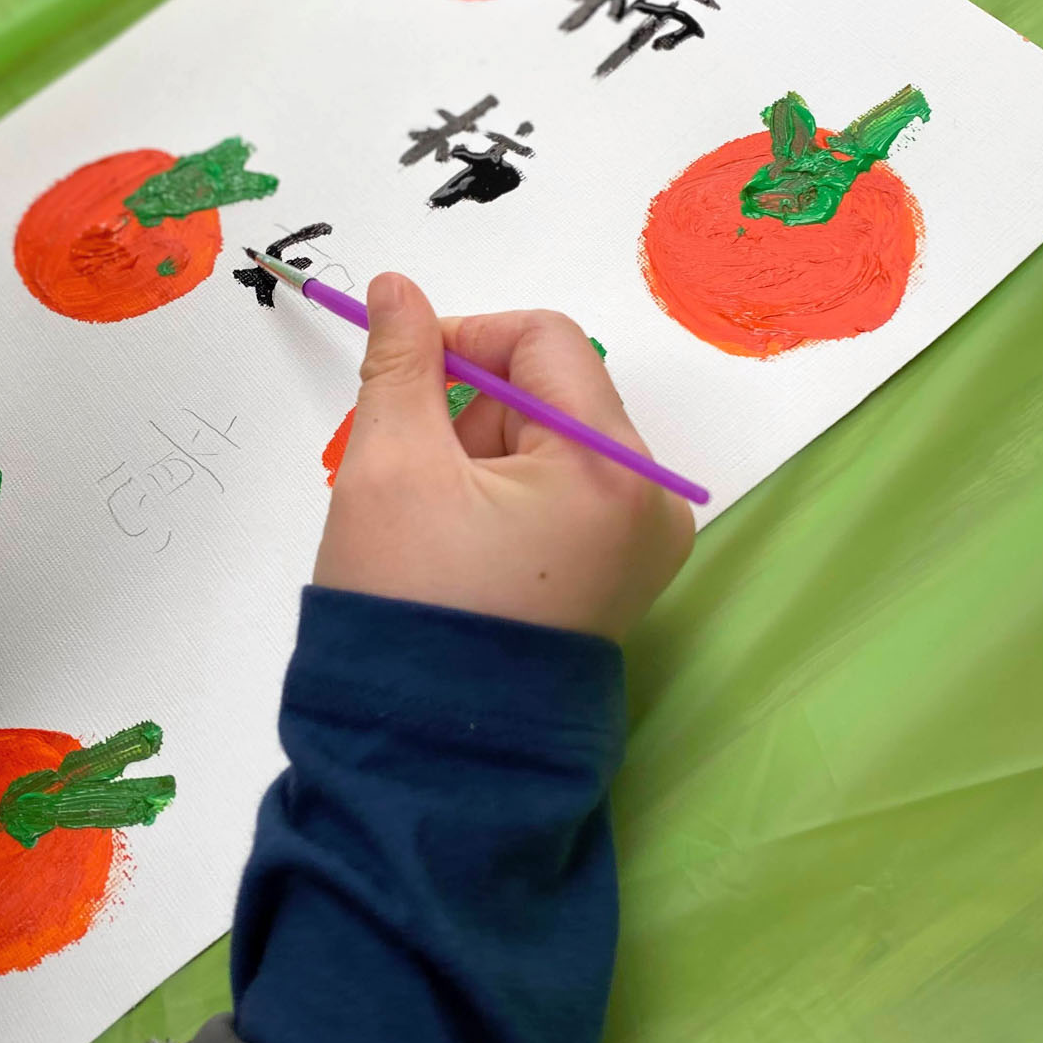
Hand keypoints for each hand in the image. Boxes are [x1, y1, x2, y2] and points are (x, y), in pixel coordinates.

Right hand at [313, 273, 694, 640]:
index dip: (465, 338)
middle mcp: (651, 501)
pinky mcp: (622, 576)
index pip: (545, 339)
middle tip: (421, 480)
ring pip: (555, 442)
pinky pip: (567, 494)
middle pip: (555, 392)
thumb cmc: (411, 609)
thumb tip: (397, 287)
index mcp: (612, 469)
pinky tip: (467, 546)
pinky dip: (509, 496)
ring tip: (440, 528)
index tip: (406, 373)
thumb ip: (400, 361)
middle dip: (473, 415)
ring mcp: (644, 544)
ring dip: (485, 457)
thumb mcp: (390, 467)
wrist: (431, 755)